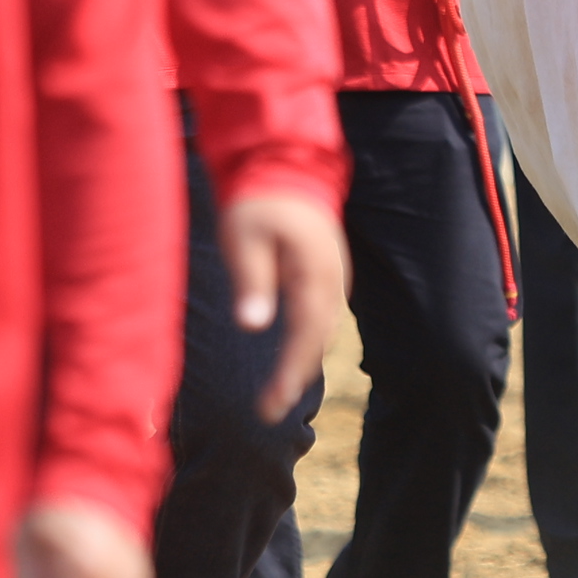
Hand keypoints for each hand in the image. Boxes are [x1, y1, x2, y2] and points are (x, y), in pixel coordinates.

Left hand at [217, 190, 348, 421]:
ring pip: (323, 330)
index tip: (269, 404)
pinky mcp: (327, 273)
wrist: (284, 164)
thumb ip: (251, 281)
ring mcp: (334, 276)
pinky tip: (292, 356)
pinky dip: (308, 342)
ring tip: (277, 394)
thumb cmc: (257, 202)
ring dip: (302, 363)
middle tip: (268, 412)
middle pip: (319, 340)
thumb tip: (252, 326)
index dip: (289, 373)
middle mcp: (332, 279)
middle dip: (295, 377)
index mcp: (313, 273)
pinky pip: (323, 316)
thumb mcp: (244, 238)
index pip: (306, 334)